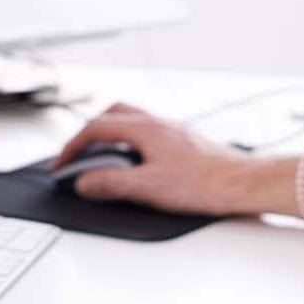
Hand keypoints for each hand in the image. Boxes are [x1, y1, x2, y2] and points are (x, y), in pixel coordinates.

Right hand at [51, 103, 296, 216]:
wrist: (242, 183)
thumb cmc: (204, 182)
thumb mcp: (148, 187)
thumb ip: (111, 183)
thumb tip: (85, 182)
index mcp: (144, 128)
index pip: (95, 129)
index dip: (72, 147)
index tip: (62, 165)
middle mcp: (157, 122)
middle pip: (111, 115)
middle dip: (88, 133)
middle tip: (77, 155)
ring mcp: (171, 129)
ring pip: (130, 120)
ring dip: (109, 134)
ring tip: (101, 157)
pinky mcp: (182, 141)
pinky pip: (146, 131)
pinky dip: (129, 141)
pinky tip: (135, 161)